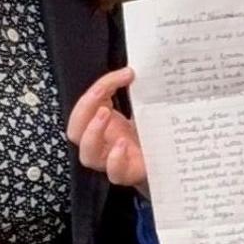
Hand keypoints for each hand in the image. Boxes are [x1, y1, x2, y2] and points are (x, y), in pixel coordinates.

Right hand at [65, 67, 148, 197]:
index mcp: (101, 123)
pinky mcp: (128, 174)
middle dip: (84, 110)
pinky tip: (122, 145)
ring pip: (87, 156)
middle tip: (103, 96)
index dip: (101, 87)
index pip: (87, 105)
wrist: (168, 159)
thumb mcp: (142, 109)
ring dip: (92, 133)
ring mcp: (111, 160)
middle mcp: (101, 142)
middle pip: (75, 131)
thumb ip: (136, 93)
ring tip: (106, 113)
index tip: (126, 73)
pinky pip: (113, 173)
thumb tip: (136, 69)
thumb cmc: (150, 132)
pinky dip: (114, 160)